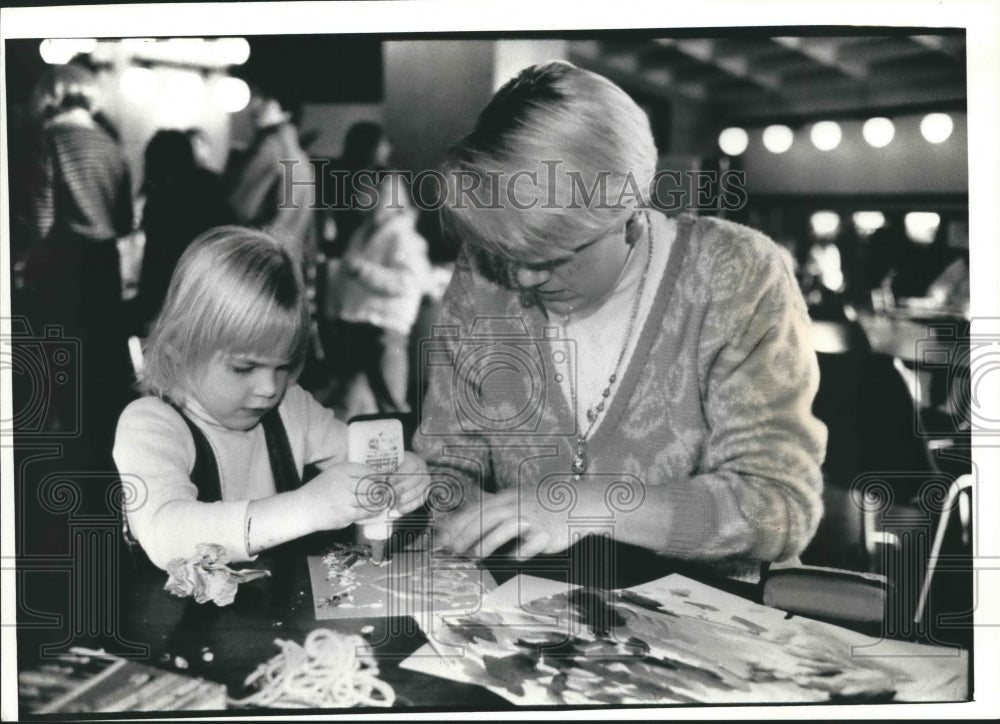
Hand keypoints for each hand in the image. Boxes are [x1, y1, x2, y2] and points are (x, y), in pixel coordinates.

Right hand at [298, 461, 378, 530]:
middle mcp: (344, 483)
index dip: (378, 476)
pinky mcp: (345, 515)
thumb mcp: (333, 473)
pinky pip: (365, 513)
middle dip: (383, 490)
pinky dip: (374, 511)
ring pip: (371, 500)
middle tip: (388, 492)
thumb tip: (375, 475)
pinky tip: (377, 510)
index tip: (383, 480)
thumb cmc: (320, 490)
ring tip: (386, 501)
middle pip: (372, 485)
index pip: (367, 470)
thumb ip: (351, 473)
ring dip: (381, 501)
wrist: (303, 508)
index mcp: (341, 470)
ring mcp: (345, 500)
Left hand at [385, 452, 430, 515]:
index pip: (410, 465)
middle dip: (400, 489)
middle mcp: (422, 469)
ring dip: (405, 498)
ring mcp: (426, 481)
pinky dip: (411, 506)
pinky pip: (421, 500)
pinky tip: (401, 509)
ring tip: (393, 503)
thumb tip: (376, 478)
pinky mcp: (426, 492)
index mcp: (412, 459)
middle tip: (388, 495)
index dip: (400, 475)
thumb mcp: (389, 465)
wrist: (403, 475)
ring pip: (418, 490)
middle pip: (414, 479)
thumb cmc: (392, 470)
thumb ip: (384, 470)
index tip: (389, 481)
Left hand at [434, 484, 605, 560]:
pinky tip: (509, 559)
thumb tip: (464, 525)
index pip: (477, 509)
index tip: (444, 538)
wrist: (577, 504)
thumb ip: (493, 510)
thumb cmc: (540, 506)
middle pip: (487, 518)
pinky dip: (518, 553)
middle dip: (467, 534)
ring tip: (473, 556)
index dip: (459, 523)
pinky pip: (529, 546)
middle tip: (452, 550)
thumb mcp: (516, 500)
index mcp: (508, 497)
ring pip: (505, 529)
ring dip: (487, 543)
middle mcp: (518, 505)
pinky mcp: (546, 534)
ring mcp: (533, 519)